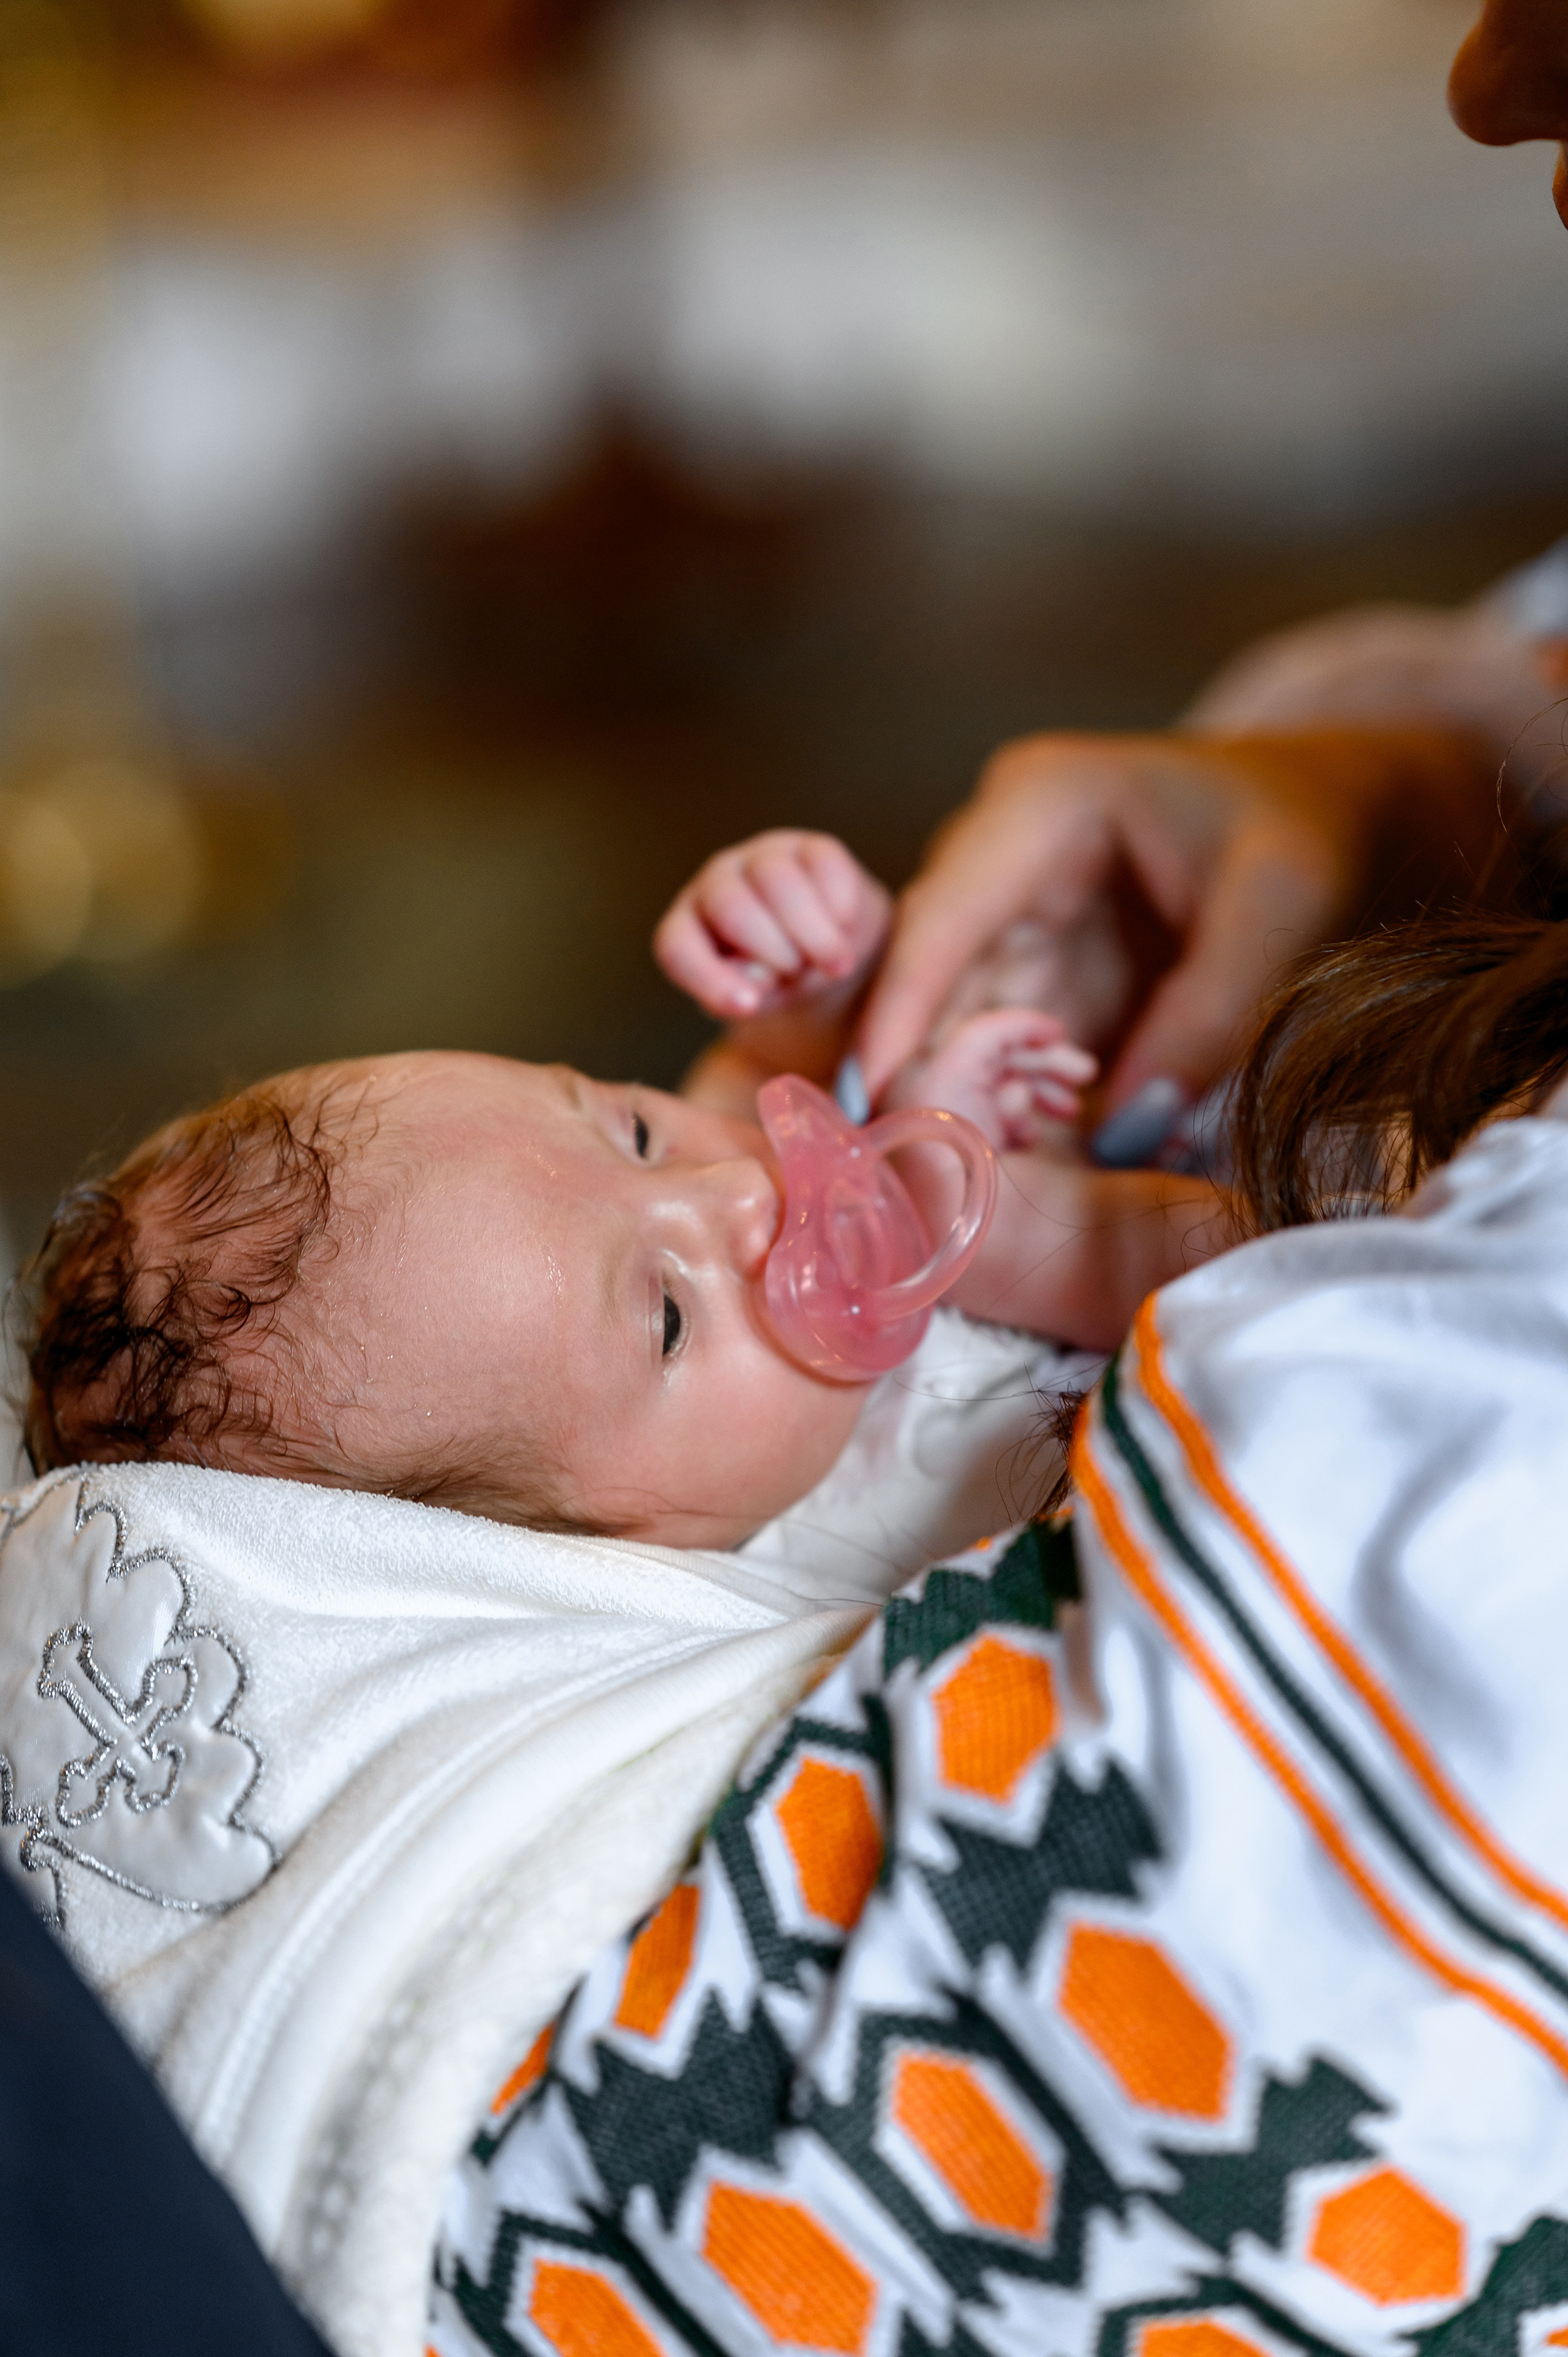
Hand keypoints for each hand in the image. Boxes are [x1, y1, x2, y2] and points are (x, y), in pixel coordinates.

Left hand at [655, 831, 892, 1021]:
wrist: (829, 955)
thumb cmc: (779, 981)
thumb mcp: (758, 999)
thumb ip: (746, 993)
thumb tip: (754, 982)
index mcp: (687, 926)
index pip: (677, 947)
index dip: (708, 977)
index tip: (749, 1007)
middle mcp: (717, 884)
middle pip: (731, 906)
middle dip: (772, 951)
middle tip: (800, 976)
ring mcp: (763, 857)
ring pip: (777, 881)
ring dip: (811, 933)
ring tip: (835, 965)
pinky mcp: (812, 847)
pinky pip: (823, 866)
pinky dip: (839, 907)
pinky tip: (845, 929)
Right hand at [853, 725, 1497, 1130]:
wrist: (1332, 807)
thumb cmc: (1304, 830)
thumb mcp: (1279, 907)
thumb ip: (1206, 1017)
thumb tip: (1122, 1138)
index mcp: (1038, 806)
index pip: (941, 917)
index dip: (898, 1011)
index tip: (865, 1099)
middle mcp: (1001, 859)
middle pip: (931, 979)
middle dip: (930, 1076)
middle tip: (924, 1174)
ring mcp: (1015, 918)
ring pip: (960, 1023)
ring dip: (977, 1101)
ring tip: (996, 1180)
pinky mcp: (1042, 971)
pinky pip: (1007, 1046)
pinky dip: (1020, 1102)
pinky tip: (1040, 1159)